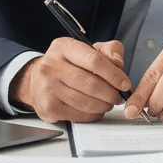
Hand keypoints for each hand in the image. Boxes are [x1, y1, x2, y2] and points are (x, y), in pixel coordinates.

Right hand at [9, 38, 130, 122]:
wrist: (37, 80)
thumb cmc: (67, 64)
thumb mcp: (88, 49)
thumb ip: (109, 50)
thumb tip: (118, 62)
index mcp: (63, 47)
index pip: (94, 60)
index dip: (114, 74)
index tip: (125, 83)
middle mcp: (51, 66)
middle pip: (91, 84)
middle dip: (111, 93)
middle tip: (118, 96)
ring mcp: (47, 88)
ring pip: (86, 102)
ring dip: (103, 105)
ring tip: (108, 102)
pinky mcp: (48, 107)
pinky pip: (78, 115)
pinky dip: (92, 114)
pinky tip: (95, 109)